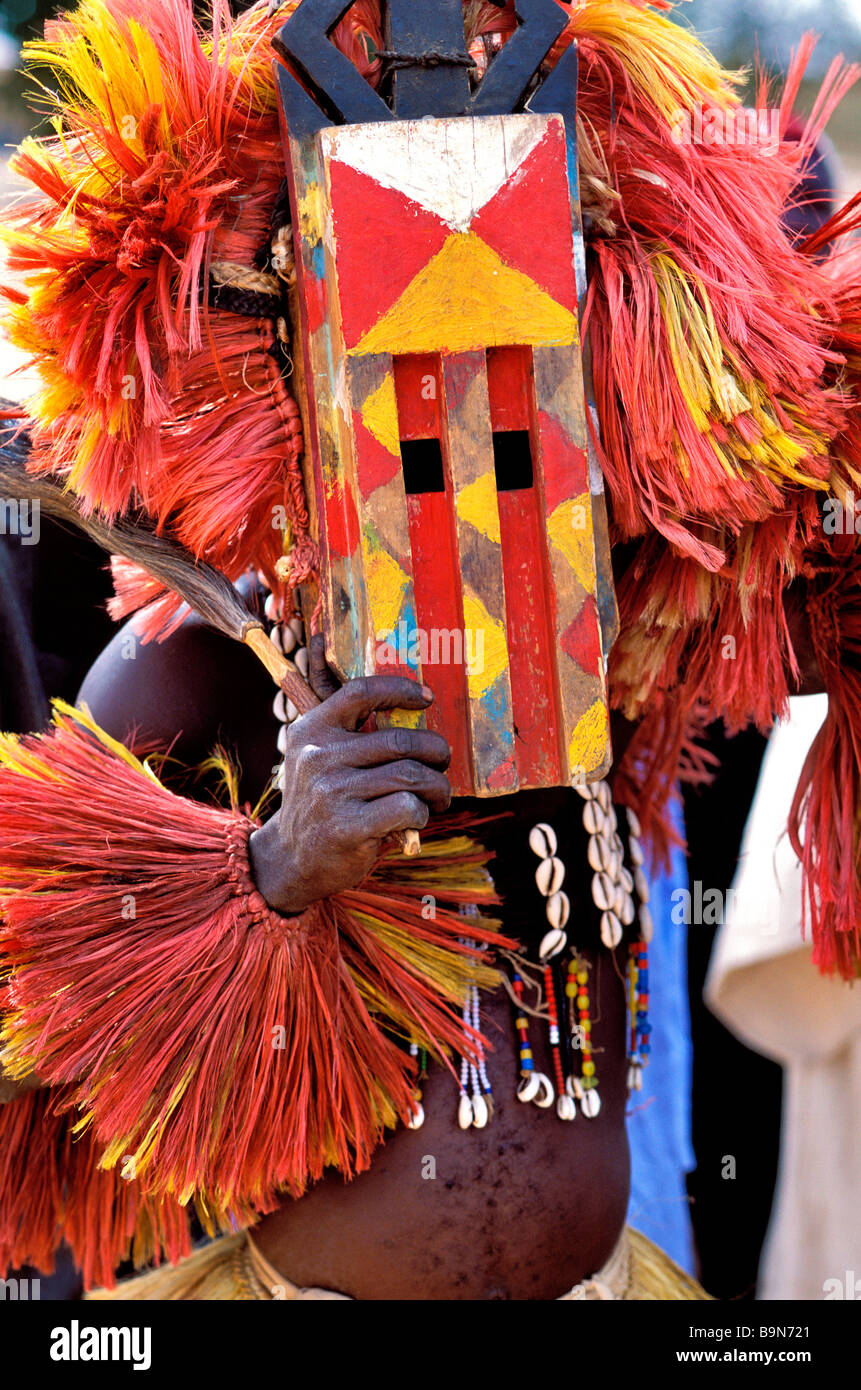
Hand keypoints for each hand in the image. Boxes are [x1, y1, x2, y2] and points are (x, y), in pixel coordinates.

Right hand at [248, 657, 450, 913]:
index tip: (427, 698)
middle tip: (442, 764)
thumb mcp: (318, 759)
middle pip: (400, 740)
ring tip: (438, 796)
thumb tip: (417, 714)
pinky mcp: (347, 827)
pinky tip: (416, 818)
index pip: (360, 692)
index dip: (399, 690)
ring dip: (436, 786)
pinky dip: (422, 813)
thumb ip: (350, 735)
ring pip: (410, 775)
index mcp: (312, 731)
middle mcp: (319, 757)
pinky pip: (406, 806)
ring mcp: (332, 792)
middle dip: (436, 751)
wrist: (291, 858)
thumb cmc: (322, 803)